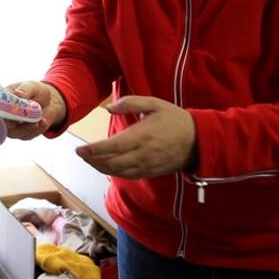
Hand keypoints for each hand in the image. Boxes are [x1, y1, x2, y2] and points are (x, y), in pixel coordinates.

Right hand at [4, 81, 66, 139]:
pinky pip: (28, 135)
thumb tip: (18, 94)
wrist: (50, 100)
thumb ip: (25, 90)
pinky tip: (43, 122)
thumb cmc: (36, 90)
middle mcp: (5, 115)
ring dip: (26, 129)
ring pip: (15, 133)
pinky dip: (36, 130)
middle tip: (20, 123)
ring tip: (38, 121)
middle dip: (11, 126)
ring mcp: (14, 126)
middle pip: (2, 125)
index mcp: (2, 101)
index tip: (6, 119)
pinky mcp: (24, 133)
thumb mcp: (31, 86)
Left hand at [74, 96, 194, 178]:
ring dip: (101, 168)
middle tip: (81, 155)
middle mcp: (143, 153)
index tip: (79, 149)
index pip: (112, 146)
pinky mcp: (151, 172)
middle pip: (112, 163)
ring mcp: (147, 165)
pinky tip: (107, 167)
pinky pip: (129, 175)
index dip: (94, 150)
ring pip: (119, 172)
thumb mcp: (154, 103)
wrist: (198, 140)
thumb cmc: (174, 119)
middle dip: (93, 161)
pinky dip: (115, 173)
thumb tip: (109, 108)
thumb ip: (130, 103)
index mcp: (142, 135)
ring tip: (90, 161)